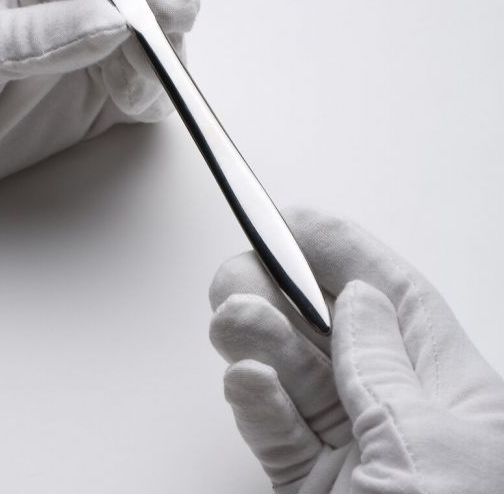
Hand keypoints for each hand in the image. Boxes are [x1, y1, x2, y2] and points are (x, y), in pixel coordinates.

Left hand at [0, 0, 198, 216]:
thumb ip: (35, 37)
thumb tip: (110, 19)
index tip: (163, 9)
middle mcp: (60, 7)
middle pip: (137, 0)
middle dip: (158, 23)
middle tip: (159, 55)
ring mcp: (78, 55)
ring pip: (150, 46)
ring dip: (159, 63)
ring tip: (135, 86)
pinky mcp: (87, 102)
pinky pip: (141, 93)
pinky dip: (153, 96)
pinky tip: (135, 101)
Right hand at [209, 209, 503, 492]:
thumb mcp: (429, 447)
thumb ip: (383, 368)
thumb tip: (359, 302)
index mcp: (453, 394)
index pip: (394, 298)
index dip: (343, 251)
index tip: (293, 220)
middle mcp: (402, 415)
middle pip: (333, 329)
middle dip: (282, 293)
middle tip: (241, 275)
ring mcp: (354, 450)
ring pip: (295, 374)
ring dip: (259, 341)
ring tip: (234, 320)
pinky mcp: (311, 486)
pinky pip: (276, 428)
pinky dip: (254, 400)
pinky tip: (245, 377)